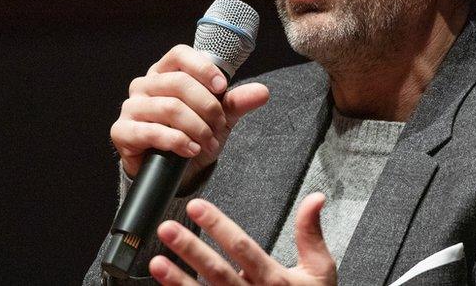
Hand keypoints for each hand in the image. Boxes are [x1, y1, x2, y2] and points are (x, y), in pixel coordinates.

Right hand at [110, 44, 269, 185]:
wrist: (176, 170)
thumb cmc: (194, 133)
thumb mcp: (221, 117)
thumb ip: (237, 102)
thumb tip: (263, 92)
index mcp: (167, 72)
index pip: (180, 55)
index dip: (203, 68)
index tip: (222, 88)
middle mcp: (146, 85)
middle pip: (178, 83)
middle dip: (206, 107)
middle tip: (219, 127)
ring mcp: (131, 107)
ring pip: (169, 108)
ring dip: (196, 127)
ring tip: (209, 143)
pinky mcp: (122, 131)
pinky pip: (149, 131)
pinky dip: (176, 141)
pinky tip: (191, 150)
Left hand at [148, 194, 336, 285]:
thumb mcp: (320, 270)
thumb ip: (311, 233)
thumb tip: (315, 199)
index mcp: (275, 280)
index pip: (243, 248)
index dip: (219, 226)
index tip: (197, 207)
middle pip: (217, 271)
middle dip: (190, 249)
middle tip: (167, 229)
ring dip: (177, 279)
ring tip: (156, 262)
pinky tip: (164, 285)